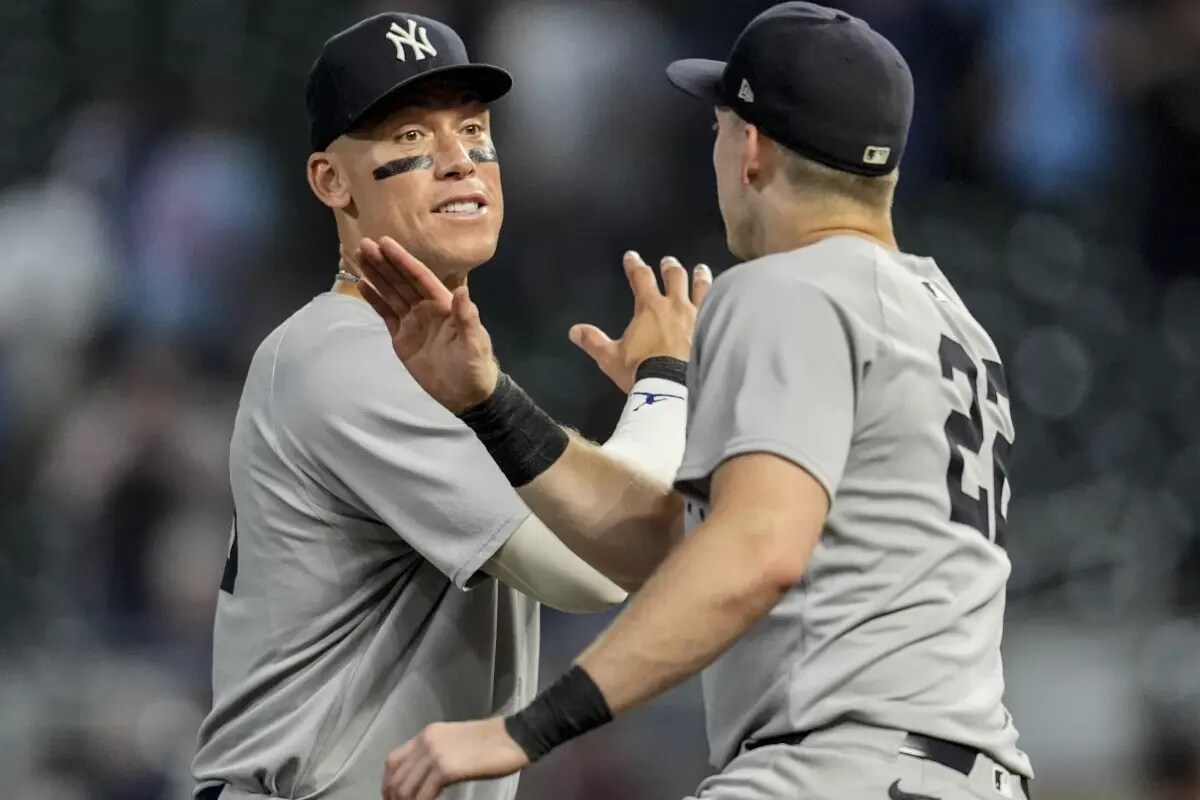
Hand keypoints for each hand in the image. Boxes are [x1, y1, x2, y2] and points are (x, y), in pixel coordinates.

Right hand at [352, 237, 498, 414]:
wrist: (466, 393)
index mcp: (443, 304)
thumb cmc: (475, 365)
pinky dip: (374, 299)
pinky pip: (386, 314)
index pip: (419, 277)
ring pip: (390, 293)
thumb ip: (466, 317)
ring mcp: (412, 321)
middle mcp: (426, 307)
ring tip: (359, 257)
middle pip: (401, 281)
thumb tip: (462, 291)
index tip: (386, 243)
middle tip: (364, 244)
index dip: (403, 260)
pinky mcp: (401, 337)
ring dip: (376, 275)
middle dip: (383, 263)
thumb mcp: (474, 342)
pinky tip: (362, 284)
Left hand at [381, 718, 528, 799]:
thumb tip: (423, 778)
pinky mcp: (447, 769)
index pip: (393, 761)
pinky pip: (423, 796)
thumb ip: (435, 754)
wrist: (512, 737)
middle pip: (396, 777)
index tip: (392, 798)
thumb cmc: (490, 742)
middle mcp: (426, 742)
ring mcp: (435, 755)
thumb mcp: (454, 742)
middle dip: (394, 799)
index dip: (388, 784)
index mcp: (427, 734)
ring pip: (406, 789)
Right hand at [570, 253, 711, 392]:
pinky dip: (722, 299)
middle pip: (674, 277)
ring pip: (702, 289)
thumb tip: (574, 330)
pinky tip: (726, 298)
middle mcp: (676, 306)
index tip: (632, 256)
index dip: (635, 265)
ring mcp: (699, 317)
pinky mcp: (715, 330)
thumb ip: (594, 342)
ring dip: (700, 277)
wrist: (676, 388)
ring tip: (701, 270)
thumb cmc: (642, 370)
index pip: (640, 278)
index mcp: (650, 308)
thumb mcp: (611, 358)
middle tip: (668, 261)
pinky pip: (719, 308)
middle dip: (670, 267)